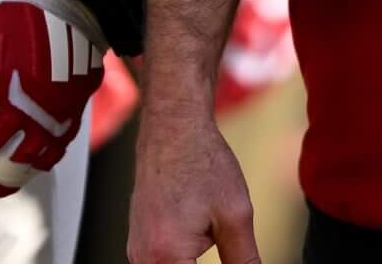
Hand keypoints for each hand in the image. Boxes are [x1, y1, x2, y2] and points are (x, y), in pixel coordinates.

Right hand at [129, 102, 259, 263]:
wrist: (173, 130)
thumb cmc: (201, 164)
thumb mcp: (235, 215)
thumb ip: (244, 259)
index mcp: (166, 257)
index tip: (239, 260)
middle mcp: (143, 259)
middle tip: (229, 247)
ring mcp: (136, 252)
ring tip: (212, 237)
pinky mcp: (138, 243)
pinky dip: (180, 263)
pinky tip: (199, 245)